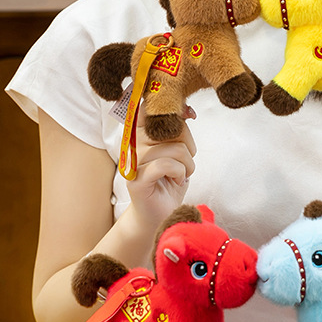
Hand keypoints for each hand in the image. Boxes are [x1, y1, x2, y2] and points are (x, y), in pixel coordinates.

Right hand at [123, 103, 196, 236]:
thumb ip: (177, 128)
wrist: (160, 213)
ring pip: (174, 148)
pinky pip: (166, 165)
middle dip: (188, 145)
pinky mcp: (137, 180)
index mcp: (140, 132)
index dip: (174, 108)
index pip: (151, 108)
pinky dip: (180, 173)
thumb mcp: (177, 148)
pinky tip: (177, 181)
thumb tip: (187, 110)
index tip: (189, 115)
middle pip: (171, 128)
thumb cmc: (169, 179)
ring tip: (181, 175)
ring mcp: (133, 162)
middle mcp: (132, 143)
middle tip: (185, 162)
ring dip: (187, 165)